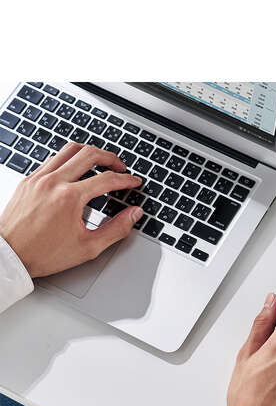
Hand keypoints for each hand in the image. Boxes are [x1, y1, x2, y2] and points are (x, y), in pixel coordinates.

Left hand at [0, 143, 143, 277]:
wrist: (9, 255)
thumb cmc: (43, 254)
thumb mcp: (88, 247)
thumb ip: (117, 229)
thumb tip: (134, 214)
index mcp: (69, 198)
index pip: (107, 179)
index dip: (126, 180)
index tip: (134, 182)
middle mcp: (53, 182)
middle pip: (89, 154)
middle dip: (111, 158)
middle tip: (121, 167)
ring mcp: (39, 178)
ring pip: (70, 150)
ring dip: (90, 153)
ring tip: (100, 162)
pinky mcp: (29, 180)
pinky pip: (53, 159)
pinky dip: (69, 160)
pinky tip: (76, 171)